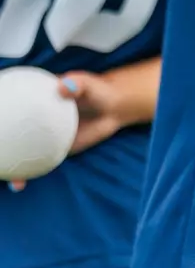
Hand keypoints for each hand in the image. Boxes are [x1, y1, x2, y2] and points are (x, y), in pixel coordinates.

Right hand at [8, 73, 127, 191]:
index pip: (8, 105)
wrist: (112, 108)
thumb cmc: (97, 91)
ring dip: (4, 165)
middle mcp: (31, 120)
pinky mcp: (51, 150)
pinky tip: (20, 183)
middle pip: (6, 132)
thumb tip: (64, 87)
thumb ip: (76, 84)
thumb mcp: (87, 84)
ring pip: (16, 152)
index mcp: (32, 100)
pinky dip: (25, 173)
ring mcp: (39, 137)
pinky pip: (35, 163)